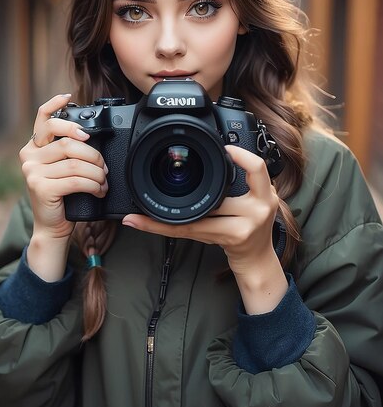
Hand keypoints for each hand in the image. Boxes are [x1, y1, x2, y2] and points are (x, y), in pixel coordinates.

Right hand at [20, 94, 107, 240]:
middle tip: (103, 166)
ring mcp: (32, 171)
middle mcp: (29, 156)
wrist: (52, 226)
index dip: (55, 105)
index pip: (42, 119)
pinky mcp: (40, 187)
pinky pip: (75, 179)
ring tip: (103, 181)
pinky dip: (93, 185)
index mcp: (34, 148)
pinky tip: (99, 190)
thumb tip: (89, 136)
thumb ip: (68, 152)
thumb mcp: (63, 169)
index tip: (69, 97)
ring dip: (96, 172)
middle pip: (67, 142)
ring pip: (75, 162)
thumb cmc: (62, 197)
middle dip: (93, 153)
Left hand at [122, 145, 287, 312]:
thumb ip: (244, 182)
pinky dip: (161, 227)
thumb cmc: (251, 227)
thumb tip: (221, 156)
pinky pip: (191, 229)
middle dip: (196, 188)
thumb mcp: (257, 199)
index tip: (226, 148)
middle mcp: (258, 208)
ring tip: (142, 210)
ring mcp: (244, 225)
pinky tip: (143, 222)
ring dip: (169, 211)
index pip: (257, 168)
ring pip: (201, 213)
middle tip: (174, 178)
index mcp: (265, 193)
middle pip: (221, 192)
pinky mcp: (231, 238)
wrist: (257, 259)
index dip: (241, 156)